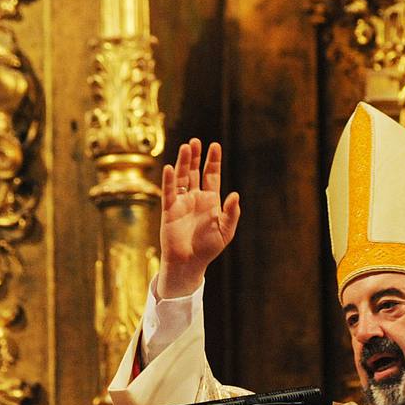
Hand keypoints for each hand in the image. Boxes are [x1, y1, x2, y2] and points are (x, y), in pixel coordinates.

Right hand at [157, 138, 240, 297]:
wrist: (189, 262)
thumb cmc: (208, 248)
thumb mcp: (226, 230)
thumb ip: (231, 213)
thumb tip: (235, 195)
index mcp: (210, 201)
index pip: (211, 176)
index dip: (213, 161)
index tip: (215, 145)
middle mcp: (195, 198)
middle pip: (195, 172)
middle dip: (196, 157)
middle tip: (196, 141)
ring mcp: (181, 202)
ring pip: (182, 177)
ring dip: (183, 162)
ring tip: (186, 147)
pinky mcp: (169, 209)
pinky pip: (169, 191)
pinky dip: (169, 180)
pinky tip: (171, 167)